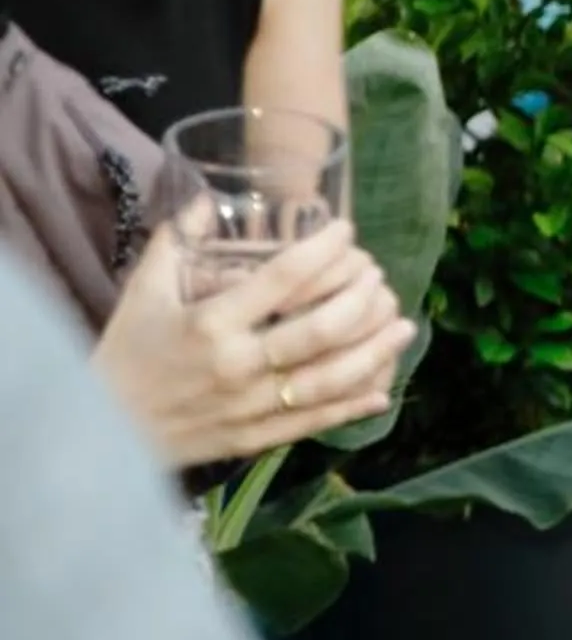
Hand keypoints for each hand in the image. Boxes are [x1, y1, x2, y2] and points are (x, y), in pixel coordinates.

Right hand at [91, 219, 417, 469]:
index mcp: (210, 324)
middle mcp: (235, 365)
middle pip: (318, 330)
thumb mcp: (141, 295)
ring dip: (373, 352)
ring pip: (327, 379)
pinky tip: (383, 390)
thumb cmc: (124, 356)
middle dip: (361, 299)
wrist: (98, 435)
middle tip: (380, 278)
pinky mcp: (252, 440)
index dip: (323, 250)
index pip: (282, 279)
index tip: (348, 231)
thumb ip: (172, 244)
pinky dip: (351, 408)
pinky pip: (312, 424)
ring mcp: (247, 407)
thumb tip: (204, 199)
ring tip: (404, 325)